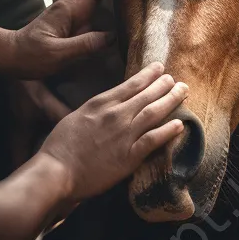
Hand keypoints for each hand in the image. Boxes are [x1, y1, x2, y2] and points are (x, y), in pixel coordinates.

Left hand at [9, 0, 111, 76]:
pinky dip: (117, 0)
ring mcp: (78, 9)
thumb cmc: (31, 55)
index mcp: (73, 5)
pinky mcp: (79, 19)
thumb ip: (85, 44)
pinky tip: (131, 4)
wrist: (12, 56)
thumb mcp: (58, 54)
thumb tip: (113, 37)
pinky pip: (102, 4)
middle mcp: (77, 2)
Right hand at [40, 62, 187, 200]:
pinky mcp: (128, 156)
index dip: (148, 75)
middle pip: (146, 95)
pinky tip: (180, 124)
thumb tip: (107, 104)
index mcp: (101, 103)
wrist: (55, 171)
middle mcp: (115, 115)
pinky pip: (153, 140)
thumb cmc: (59, 146)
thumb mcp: (75, 116)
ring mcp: (123, 135)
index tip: (160, 68)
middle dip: (164, 85)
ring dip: (170, 100)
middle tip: (176, 79)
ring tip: (183, 91)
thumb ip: (95, 109)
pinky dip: (168, 131)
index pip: (131, 84)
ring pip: (153, 112)